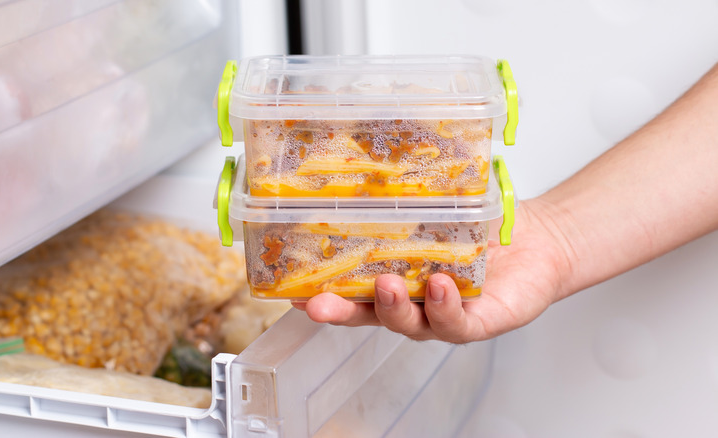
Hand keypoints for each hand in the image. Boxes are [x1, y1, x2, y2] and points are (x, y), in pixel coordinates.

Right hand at [292, 199, 574, 342]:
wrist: (537, 238)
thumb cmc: (481, 222)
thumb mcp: (436, 197)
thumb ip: (404, 181)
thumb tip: (368, 136)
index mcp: (393, 274)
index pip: (348, 288)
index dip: (319, 291)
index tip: (288, 290)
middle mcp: (412, 300)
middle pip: (367, 315)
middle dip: (340, 312)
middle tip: (316, 304)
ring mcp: (441, 314)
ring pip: (408, 323)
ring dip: (392, 307)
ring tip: (387, 284)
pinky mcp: (478, 321)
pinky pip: (455, 323)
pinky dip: (444, 307)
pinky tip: (441, 285)